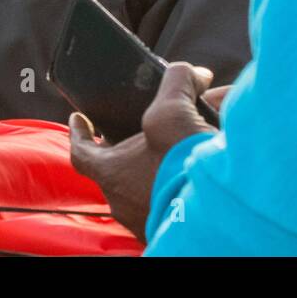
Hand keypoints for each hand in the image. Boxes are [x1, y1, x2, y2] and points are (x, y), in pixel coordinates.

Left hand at [69, 63, 219, 241]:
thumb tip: (192, 73)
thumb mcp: (173, 113)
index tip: (78, 118)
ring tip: (200, 131)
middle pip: (125, 160)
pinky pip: (174, 191)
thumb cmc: (183, 166)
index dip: (80, 131)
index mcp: (113, 173)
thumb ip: (176, 82)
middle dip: (144, 134)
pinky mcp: (175, 224)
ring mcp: (149, 216)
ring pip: (152, 175)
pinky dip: (186, 171)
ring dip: (170, 151)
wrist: (219, 213)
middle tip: (159, 117)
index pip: (82, 151)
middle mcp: (125, 201)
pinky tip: (212, 156)